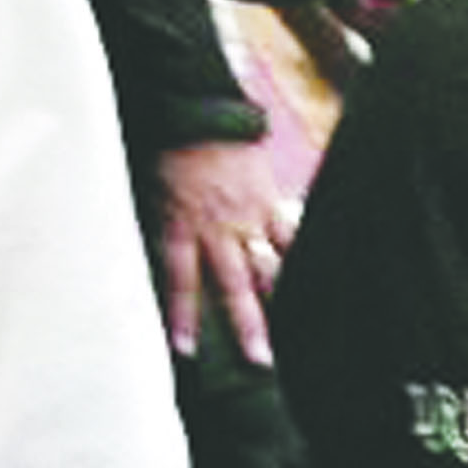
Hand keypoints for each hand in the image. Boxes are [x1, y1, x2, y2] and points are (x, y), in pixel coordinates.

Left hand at [157, 137, 299, 365]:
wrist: (199, 107)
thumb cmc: (169, 150)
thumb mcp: (151, 191)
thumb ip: (160, 228)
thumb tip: (155, 262)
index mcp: (181, 224)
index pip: (182, 280)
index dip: (184, 316)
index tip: (186, 350)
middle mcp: (216, 226)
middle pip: (233, 284)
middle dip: (247, 325)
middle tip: (260, 361)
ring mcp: (246, 214)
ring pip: (266, 264)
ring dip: (278, 298)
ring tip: (297, 330)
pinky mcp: (267, 198)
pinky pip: (288, 231)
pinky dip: (299, 254)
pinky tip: (316, 278)